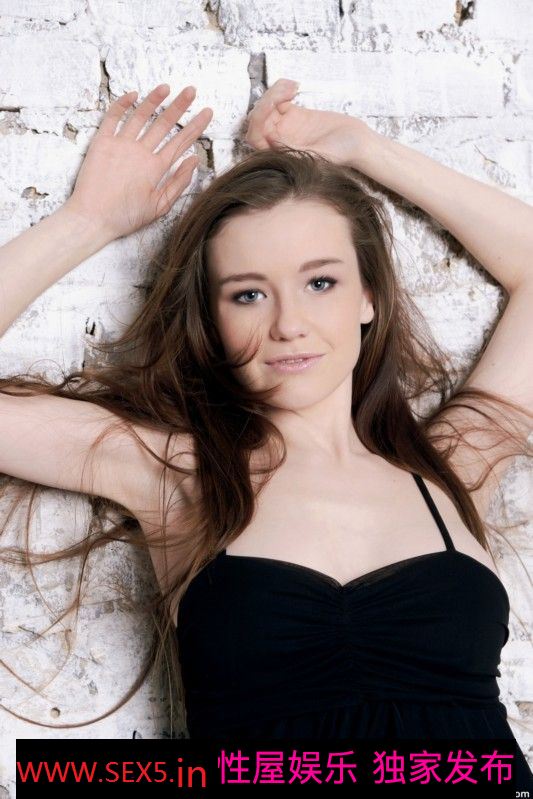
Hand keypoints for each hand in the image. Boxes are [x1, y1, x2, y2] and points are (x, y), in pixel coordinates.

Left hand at [64, 84, 212, 239]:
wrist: (92, 218)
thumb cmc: (125, 217)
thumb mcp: (159, 207)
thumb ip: (178, 183)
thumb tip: (193, 161)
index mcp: (156, 168)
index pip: (181, 141)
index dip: (196, 126)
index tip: (207, 112)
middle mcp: (140, 152)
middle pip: (164, 124)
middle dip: (180, 106)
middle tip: (191, 91)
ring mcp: (120, 145)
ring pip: (141, 115)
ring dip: (154, 100)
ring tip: (166, 87)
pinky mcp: (101, 143)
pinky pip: (113, 117)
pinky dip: (122, 104)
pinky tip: (133, 94)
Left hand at [244, 78, 373, 167]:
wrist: (357, 143)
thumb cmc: (341, 154)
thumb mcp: (317, 154)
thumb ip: (293, 150)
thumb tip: (269, 139)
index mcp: (280, 154)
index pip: (255, 137)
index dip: (258, 121)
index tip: (275, 109)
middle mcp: (279, 140)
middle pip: (257, 118)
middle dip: (267, 101)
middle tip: (286, 93)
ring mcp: (285, 126)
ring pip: (266, 105)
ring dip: (274, 91)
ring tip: (293, 87)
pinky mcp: (294, 113)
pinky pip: (277, 98)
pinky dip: (281, 88)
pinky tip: (295, 87)